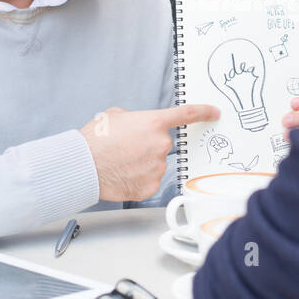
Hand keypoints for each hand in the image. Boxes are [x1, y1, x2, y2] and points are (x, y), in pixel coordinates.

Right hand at [80, 104, 219, 201]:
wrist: (84, 165)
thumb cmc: (95, 140)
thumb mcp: (115, 116)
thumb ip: (135, 119)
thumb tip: (137, 126)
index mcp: (154, 123)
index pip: (187, 114)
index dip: (204, 112)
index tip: (214, 113)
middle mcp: (161, 145)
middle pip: (163, 145)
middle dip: (148, 146)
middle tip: (127, 148)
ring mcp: (157, 167)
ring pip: (156, 164)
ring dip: (142, 163)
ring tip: (120, 162)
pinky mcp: (150, 186)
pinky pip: (150, 180)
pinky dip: (138, 178)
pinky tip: (123, 174)